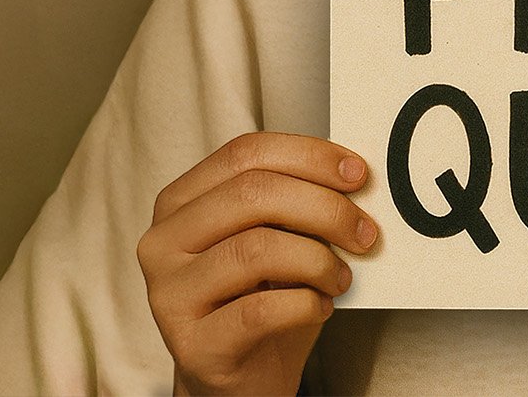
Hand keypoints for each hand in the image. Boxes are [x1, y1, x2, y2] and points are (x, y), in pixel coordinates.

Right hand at [136, 132, 378, 395]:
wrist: (241, 378)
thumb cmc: (263, 297)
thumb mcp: (277, 237)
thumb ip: (297, 202)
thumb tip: (354, 175)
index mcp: (182, 200)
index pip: (245, 153)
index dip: (309, 156)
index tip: (358, 174)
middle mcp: (162, 241)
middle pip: (253, 195)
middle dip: (324, 208)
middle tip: (365, 233)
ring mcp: (169, 293)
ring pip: (256, 250)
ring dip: (318, 261)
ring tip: (341, 278)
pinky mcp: (192, 343)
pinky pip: (260, 311)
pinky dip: (305, 305)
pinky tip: (320, 308)